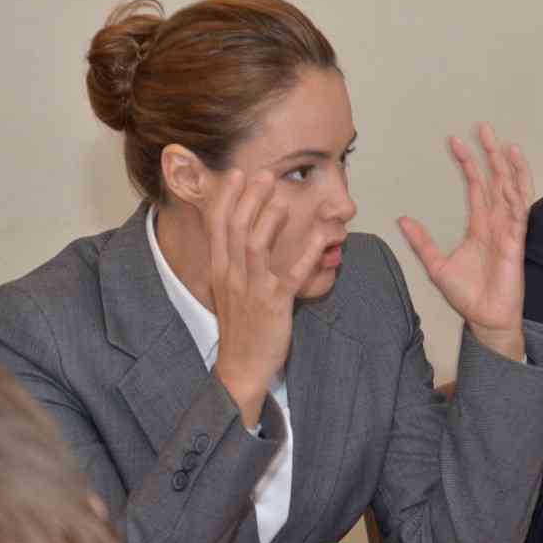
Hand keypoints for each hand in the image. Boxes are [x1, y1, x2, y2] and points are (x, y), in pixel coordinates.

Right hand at [204, 170, 326, 427]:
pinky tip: (324, 236)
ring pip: (256, 246)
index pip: (218, 227)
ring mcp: (252, 289)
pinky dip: (308, 252)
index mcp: (220, 270)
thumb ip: (236, 263)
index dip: (226, 198)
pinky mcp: (274, 304)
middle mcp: (232, 276)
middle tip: (265, 174)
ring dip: (271, 218)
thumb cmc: (241, 326)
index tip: (236, 174)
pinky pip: (292, 273)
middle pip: (237, 229)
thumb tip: (246, 239)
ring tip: (284, 197)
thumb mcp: (230, 290)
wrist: (240, 368)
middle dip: (250, 199)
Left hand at [398, 123, 534, 360]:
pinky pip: (518, 212)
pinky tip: (514, 175)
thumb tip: (403, 219)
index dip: (468, 163)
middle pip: (495, 180)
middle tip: (483, 127)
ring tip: (505, 144)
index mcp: (479, 225)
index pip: (476, 186)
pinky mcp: (515, 242)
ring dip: (510, 167)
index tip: (456, 141)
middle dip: (490, 154)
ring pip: (512, 191)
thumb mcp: (436, 265)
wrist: (484, 320)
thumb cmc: (466, 295)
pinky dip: (517, 192)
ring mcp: (508, 231)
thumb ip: (422, 241)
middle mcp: (496, 223)